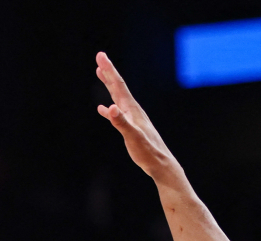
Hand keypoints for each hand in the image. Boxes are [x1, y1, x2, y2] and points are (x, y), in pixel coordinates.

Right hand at [95, 52, 175, 178]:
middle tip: (100, 57)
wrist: (159, 164)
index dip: (109, 70)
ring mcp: (131, 118)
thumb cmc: (147, 152)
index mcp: (131, 109)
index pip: (119, 85)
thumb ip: (121, 122)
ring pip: (117, 97)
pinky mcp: (130, 128)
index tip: (100, 56)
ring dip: (109, 85)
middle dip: (108, 72)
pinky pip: (116, 114)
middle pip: (118, 86)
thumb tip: (111, 108)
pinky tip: (103, 109)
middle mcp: (132, 110)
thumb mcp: (133, 137)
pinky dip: (108, 109)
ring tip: (101, 74)